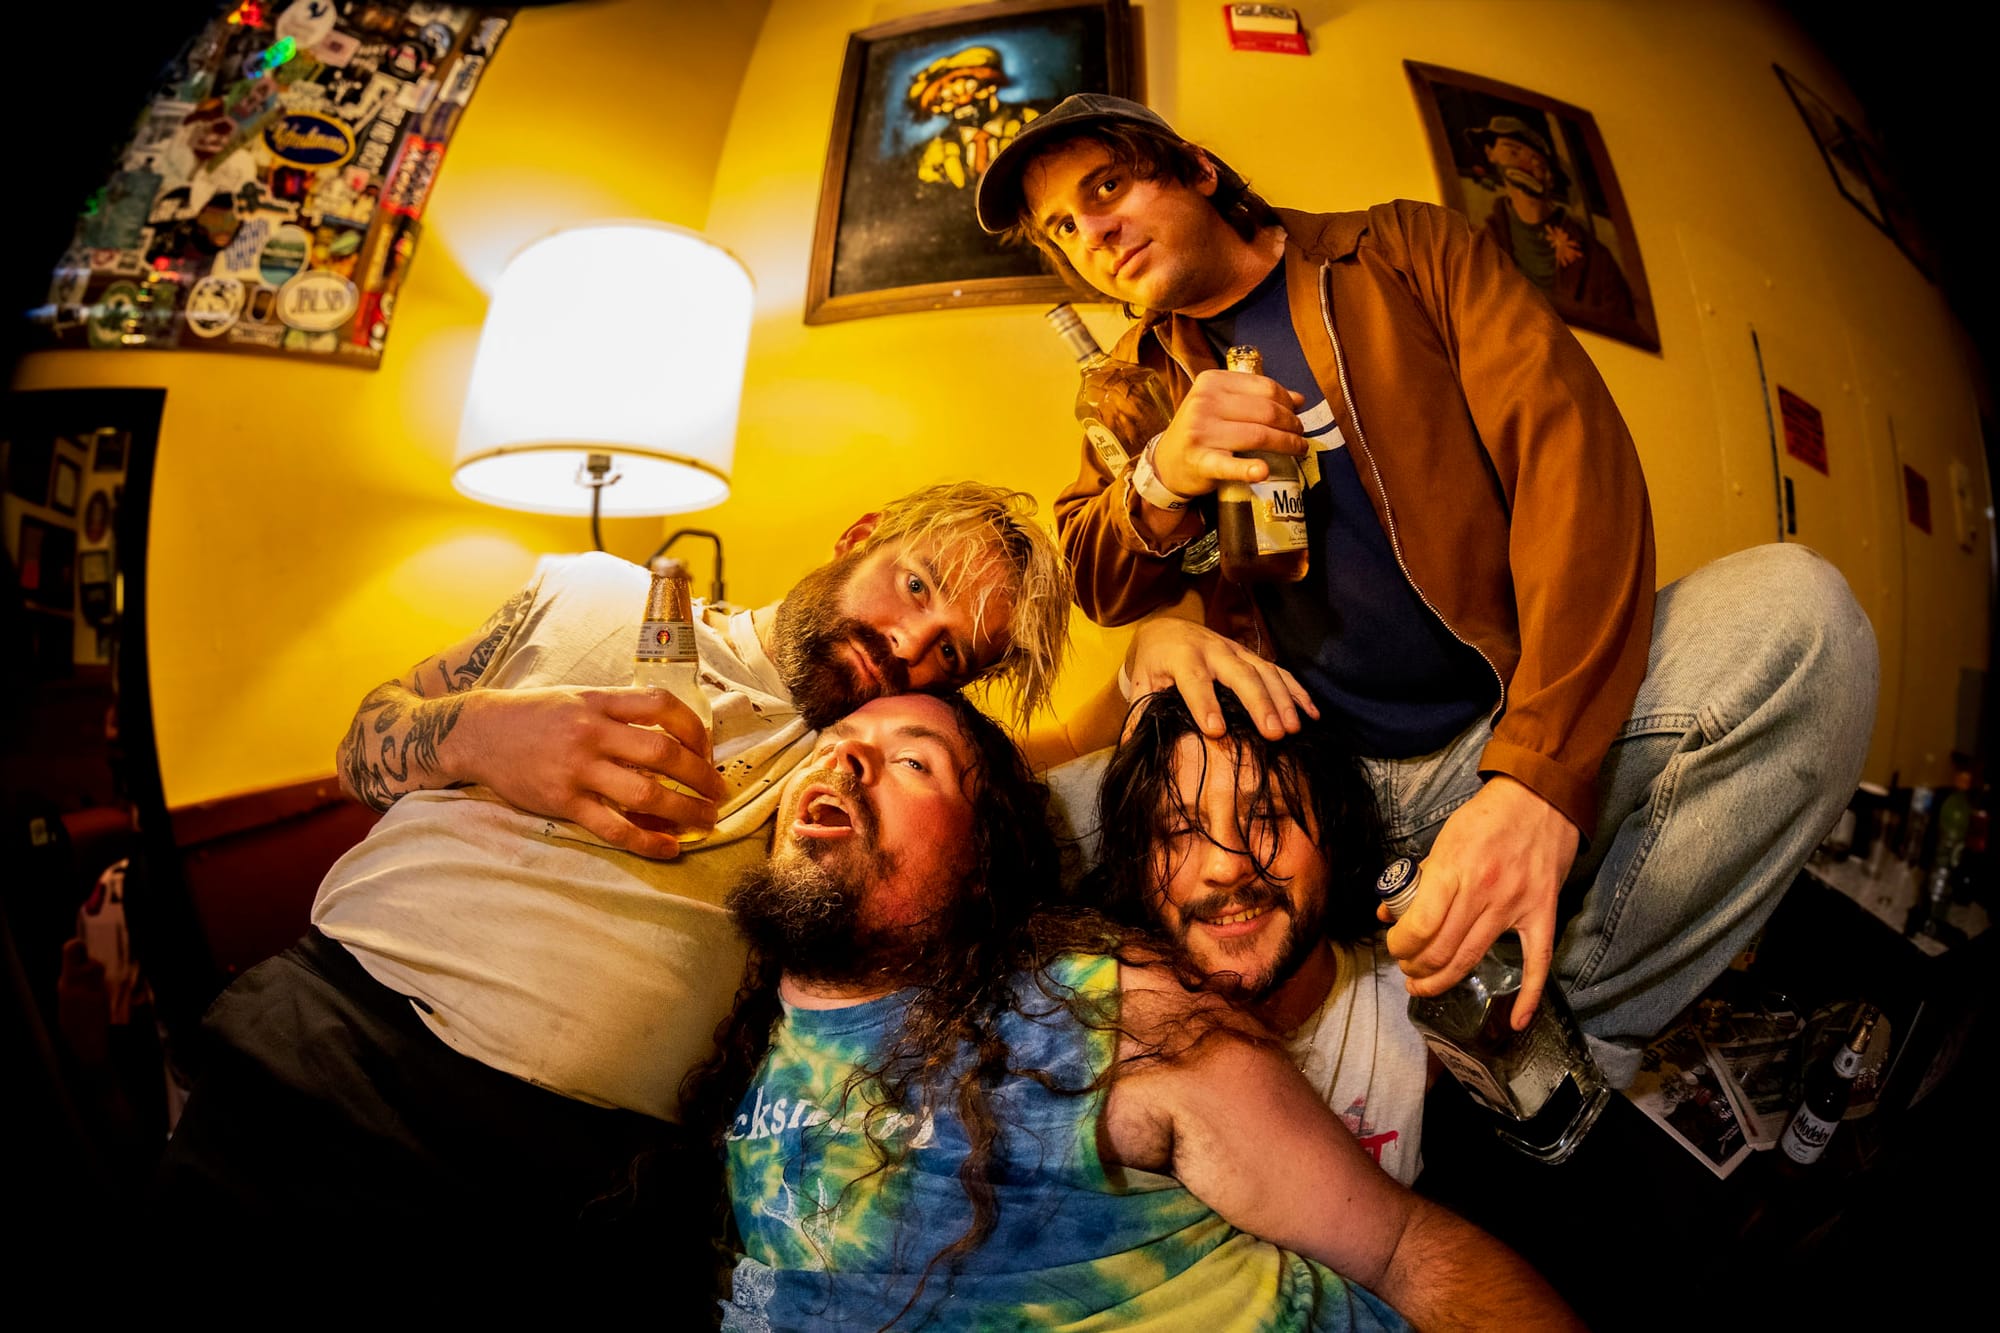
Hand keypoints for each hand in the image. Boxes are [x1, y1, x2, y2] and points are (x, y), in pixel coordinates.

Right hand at [451, 686, 726, 859]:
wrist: (479, 734)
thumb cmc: (536, 716)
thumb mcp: (579, 698)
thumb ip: (620, 711)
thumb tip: (672, 734)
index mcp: (600, 703)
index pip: (662, 705)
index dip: (694, 728)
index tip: (707, 748)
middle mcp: (592, 733)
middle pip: (664, 752)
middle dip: (701, 775)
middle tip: (720, 791)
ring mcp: (578, 769)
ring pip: (645, 793)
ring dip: (685, 809)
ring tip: (706, 819)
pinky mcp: (563, 802)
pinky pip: (613, 827)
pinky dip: (647, 841)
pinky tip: (669, 848)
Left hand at [1122, 618, 1317, 740]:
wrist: (1167, 630)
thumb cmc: (1154, 664)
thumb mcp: (1143, 683)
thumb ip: (1140, 714)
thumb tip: (1130, 749)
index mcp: (1181, 657)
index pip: (1194, 680)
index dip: (1204, 704)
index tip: (1216, 730)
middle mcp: (1213, 650)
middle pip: (1239, 674)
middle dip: (1258, 703)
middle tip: (1274, 733)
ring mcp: (1237, 651)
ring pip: (1265, 672)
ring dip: (1283, 699)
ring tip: (1294, 728)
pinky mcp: (1252, 656)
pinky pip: (1279, 671)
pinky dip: (1297, 691)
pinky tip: (1311, 714)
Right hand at [1149, 369, 1308, 498]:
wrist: (1167, 462)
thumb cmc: (1200, 430)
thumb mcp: (1221, 405)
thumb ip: (1256, 398)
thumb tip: (1298, 399)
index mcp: (1212, 381)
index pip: (1265, 387)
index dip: (1287, 402)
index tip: (1296, 414)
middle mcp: (1205, 402)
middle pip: (1265, 410)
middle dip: (1291, 423)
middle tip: (1300, 434)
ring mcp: (1201, 432)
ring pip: (1258, 435)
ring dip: (1286, 443)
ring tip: (1298, 448)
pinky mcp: (1201, 461)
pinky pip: (1230, 465)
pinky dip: (1249, 469)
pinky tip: (1263, 472)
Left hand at [1378, 777, 1579, 1027]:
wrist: (1539, 799)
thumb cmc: (1485, 819)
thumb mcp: (1442, 841)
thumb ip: (1418, 881)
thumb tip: (1388, 914)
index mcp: (1454, 871)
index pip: (1419, 926)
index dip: (1400, 947)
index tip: (1395, 948)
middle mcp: (1483, 892)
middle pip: (1442, 951)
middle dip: (1416, 968)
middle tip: (1407, 970)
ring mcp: (1515, 906)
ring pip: (1473, 960)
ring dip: (1442, 980)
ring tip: (1425, 985)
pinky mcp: (1543, 914)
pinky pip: (1537, 964)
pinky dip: (1527, 996)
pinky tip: (1514, 1021)